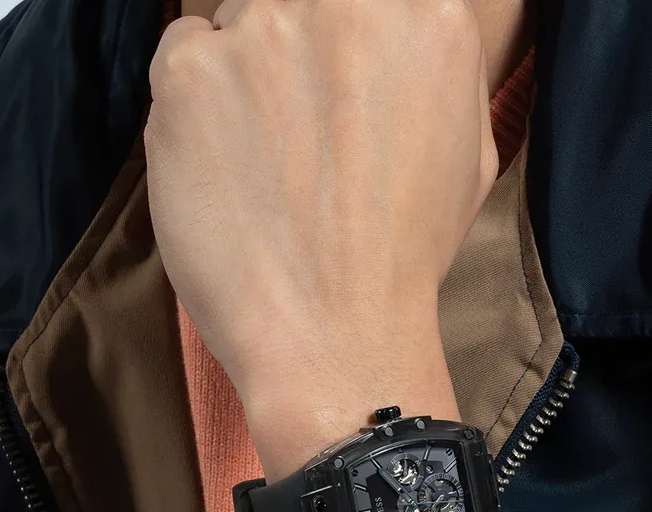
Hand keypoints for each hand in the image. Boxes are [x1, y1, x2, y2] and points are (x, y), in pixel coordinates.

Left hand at [145, 0, 498, 445]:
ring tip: (260, 167)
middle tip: (293, 138)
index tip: (330, 97)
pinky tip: (222, 169)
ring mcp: (265, 31)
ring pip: (236, 23)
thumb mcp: (469, 157)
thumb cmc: (403, 263)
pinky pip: (182, 56)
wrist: (338, 338)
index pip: (362, 0)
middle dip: (292, 59)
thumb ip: (435, 77)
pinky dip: (193, 106)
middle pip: (298, 1)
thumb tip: (402, 47)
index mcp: (430, 18)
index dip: (340, 53)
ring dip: (242, 81)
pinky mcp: (193, 70)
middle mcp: (351, 2)